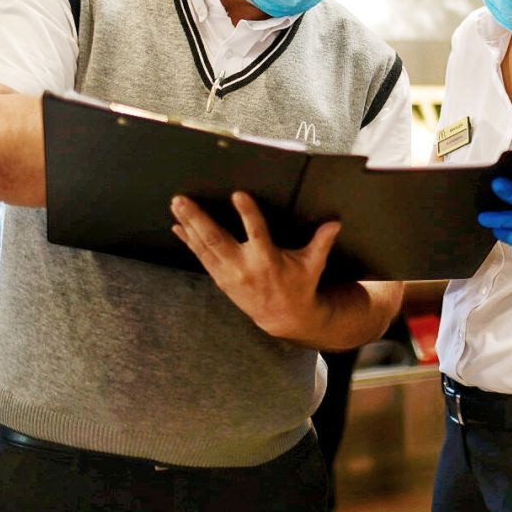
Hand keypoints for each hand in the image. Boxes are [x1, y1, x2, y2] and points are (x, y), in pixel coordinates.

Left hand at [171, 193, 337, 341]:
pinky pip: (201, 257)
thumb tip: (335, 222)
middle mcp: (244, 266)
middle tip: (183, 200)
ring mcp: (229, 273)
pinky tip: (178, 227)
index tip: (238, 194)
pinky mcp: (221, 278)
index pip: (257, 232)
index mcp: (268, 260)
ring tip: (177, 206)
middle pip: (217, 239)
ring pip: (205, 246)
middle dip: (198, 218)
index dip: (248, 214)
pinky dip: (189, 242)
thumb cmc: (300, 285)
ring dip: (189, 225)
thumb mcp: (313, 265)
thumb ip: (321, 242)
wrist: (283, 317)